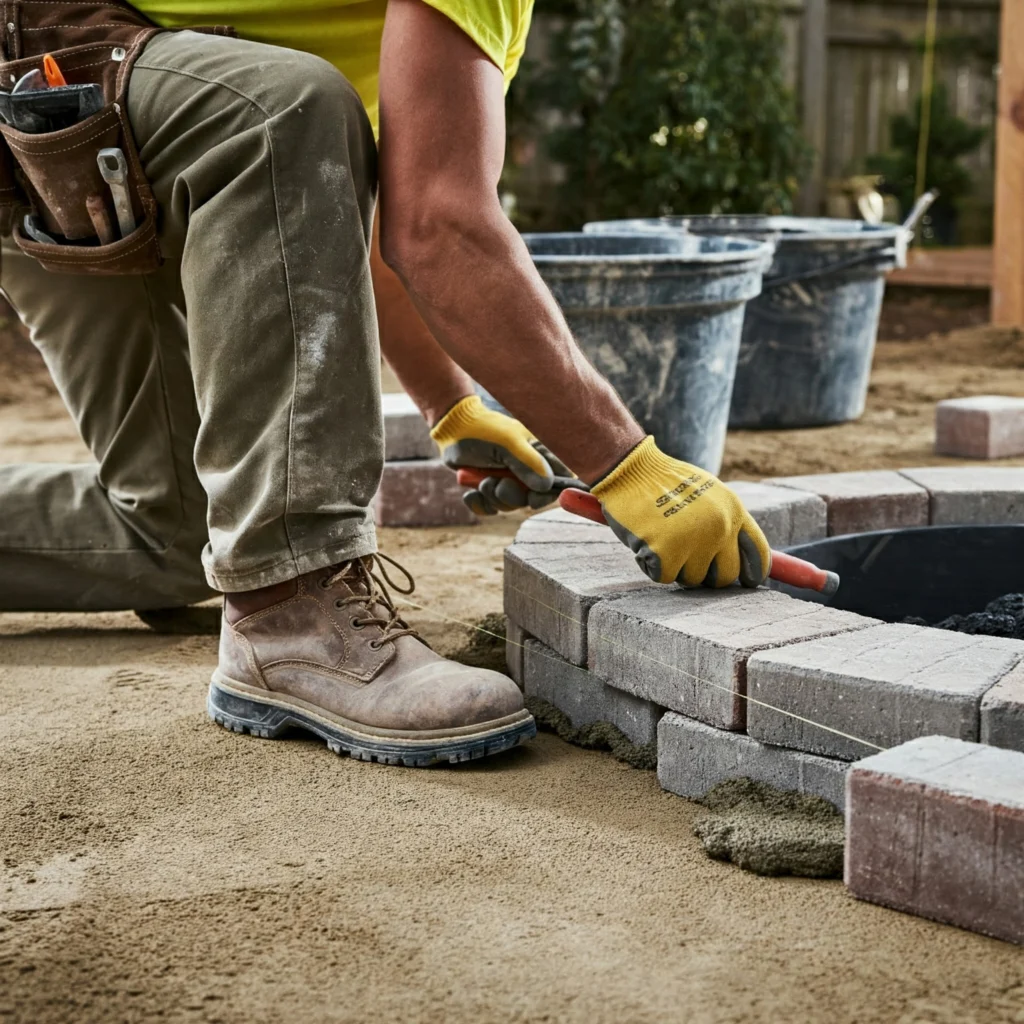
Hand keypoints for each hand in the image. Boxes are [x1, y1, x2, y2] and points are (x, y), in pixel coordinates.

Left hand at [430, 395, 581, 514]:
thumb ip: (529, 463)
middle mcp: (524, 470)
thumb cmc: (483, 430)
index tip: (532, 499)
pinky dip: (479, 504)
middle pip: (528, 499)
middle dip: (511, 496)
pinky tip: (470, 493)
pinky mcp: (488, 487)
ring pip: (508, 505)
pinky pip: (489, 508)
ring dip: (492, 497)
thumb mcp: (508, 443)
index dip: (547, 494)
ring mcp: (506, 480)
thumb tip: (547, 486)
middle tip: (497, 484)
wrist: (452, 430)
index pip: (556, 480)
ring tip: (482, 481)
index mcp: (537, 455)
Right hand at [590, 437, 770, 587]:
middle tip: (687, 560)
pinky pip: (664, 577)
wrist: (631, 469)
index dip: (754, 572)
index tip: (748, 581)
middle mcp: (720, 527)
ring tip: (660, 537)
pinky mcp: (667, 553)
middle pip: (725, 576)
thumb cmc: (663, 481)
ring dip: (675, 566)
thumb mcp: (707, 493)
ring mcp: (694, 541)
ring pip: (692, 579)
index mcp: (732, 511)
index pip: (757, 553)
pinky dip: (651, 565)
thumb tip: (734, 556)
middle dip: (707, 575)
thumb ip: (723, 520)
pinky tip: (644, 540)